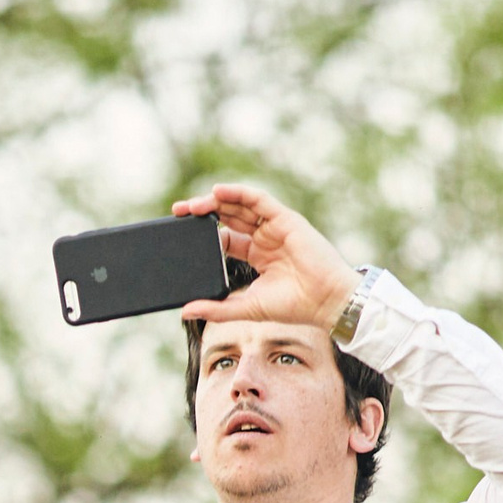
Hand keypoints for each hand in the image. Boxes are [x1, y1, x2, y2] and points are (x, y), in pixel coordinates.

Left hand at [172, 184, 356, 329]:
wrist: (324, 301)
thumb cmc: (292, 306)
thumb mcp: (245, 307)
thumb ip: (215, 308)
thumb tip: (185, 311)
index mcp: (257, 254)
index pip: (226, 237)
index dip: (205, 234)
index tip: (182, 233)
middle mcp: (265, 237)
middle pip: (230, 217)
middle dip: (204, 212)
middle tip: (178, 212)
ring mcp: (275, 227)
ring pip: (241, 206)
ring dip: (216, 201)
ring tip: (192, 205)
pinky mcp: (286, 219)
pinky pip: (259, 200)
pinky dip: (239, 193)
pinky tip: (218, 192)